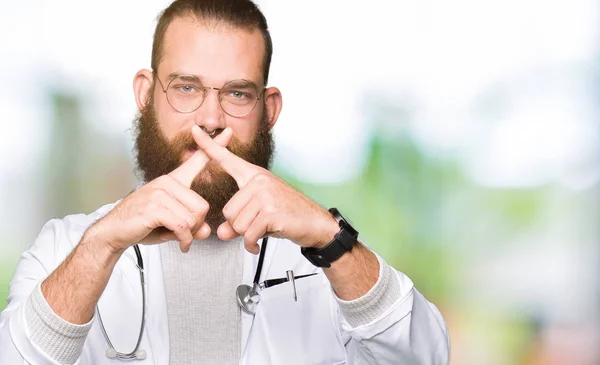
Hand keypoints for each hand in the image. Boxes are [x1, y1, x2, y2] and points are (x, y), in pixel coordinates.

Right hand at [92, 128, 232, 252]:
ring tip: (175, 236)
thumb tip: (206, 231)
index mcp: (172, 181)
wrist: (113, 232)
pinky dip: (184, 240)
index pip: (197, 160)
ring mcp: (159, 193)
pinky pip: (182, 227)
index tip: (228, 131)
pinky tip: (181, 245)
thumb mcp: (172, 225)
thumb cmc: (142, 225)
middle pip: (202, 206)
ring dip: (188, 234)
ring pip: (193, 218)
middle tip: (183, 233)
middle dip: (196, 225)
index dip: (214, 146)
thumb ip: (191, 225)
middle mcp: (167, 183)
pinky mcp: (154, 208)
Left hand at [191, 125, 338, 253]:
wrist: (316, 223)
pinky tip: (260, 243)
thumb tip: (222, 233)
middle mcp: (258, 181)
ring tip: (265, 229)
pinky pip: (248, 234)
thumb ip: (236, 222)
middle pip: (228, 211)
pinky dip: (252, 244)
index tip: (194, 130)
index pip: (227, 159)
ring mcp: (265, 194)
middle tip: (259, 224)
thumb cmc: (289, 215)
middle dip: (240, 226)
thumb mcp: (259, 215)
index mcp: (254, 176)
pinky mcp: (270, 212)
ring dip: (248, 234)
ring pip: (236, 224)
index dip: (209, 145)